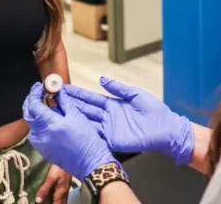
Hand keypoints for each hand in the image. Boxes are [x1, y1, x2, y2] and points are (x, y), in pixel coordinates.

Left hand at [23, 82, 117, 180]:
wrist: (90, 163)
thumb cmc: (86, 139)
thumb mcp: (77, 116)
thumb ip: (64, 102)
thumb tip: (58, 91)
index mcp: (49, 124)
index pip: (34, 105)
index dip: (34, 93)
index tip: (39, 86)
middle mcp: (41, 135)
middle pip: (28, 115)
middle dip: (30, 102)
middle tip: (38, 93)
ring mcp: (41, 145)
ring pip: (31, 125)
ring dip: (34, 114)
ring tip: (44, 106)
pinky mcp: (44, 151)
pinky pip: (36, 135)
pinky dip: (39, 125)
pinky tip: (49, 121)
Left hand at [35, 165, 71, 203]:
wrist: (68, 159)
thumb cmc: (59, 168)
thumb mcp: (50, 178)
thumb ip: (44, 189)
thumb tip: (38, 201)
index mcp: (60, 193)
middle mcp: (64, 194)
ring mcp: (66, 190)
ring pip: (63, 202)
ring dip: (58, 203)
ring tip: (52, 202)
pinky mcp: (66, 186)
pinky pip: (63, 197)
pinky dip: (59, 200)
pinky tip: (56, 198)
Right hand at [64, 76, 194, 164]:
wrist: (166, 130)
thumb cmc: (155, 112)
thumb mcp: (136, 95)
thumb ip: (118, 88)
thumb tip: (102, 79)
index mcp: (113, 105)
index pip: (91, 98)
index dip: (78, 94)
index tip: (64, 89)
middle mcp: (108, 117)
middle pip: (85, 110)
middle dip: (70, 104)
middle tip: (54, 99)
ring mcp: (108, 129)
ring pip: (87, 122)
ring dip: (73, 117)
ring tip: (58, 112)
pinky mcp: (112, 140)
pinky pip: (95, 135)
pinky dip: (83, 132)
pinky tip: (71, 128)